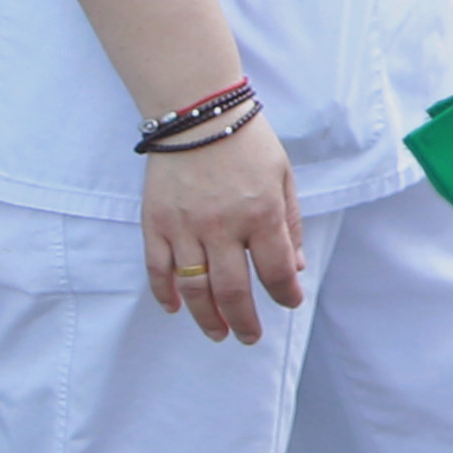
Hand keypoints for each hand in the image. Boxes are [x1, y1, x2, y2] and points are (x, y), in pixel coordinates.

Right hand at [141, 114, 306, 345]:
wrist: (198, 114)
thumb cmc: (248, 143)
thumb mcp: (283, 177)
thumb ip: (289, 224)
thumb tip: (296, 267)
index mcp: (261, 214)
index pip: (277, 270)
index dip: (285, 294)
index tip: (289, 303)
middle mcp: (223, 226)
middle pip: (234, 290)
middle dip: (244, 320)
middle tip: (249, 337)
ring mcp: (185, 227)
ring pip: (194, 288)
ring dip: (206, 317)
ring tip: (217, 334)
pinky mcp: (156, 223)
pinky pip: (158, 268)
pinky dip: (165, 293)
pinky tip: (175, 308)